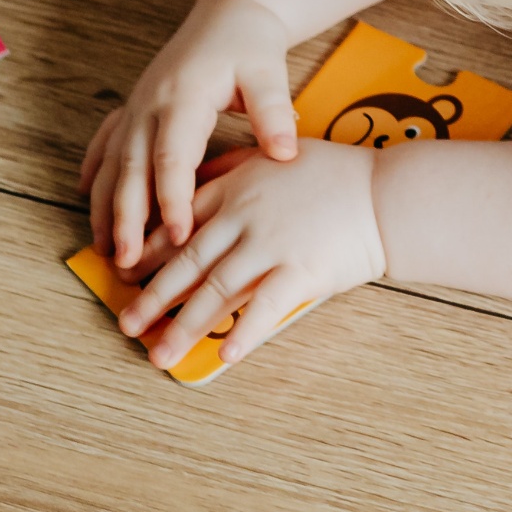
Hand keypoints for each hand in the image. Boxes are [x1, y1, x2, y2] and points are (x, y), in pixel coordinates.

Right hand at [82, 0, 297, 268]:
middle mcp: (152, 103)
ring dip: (104, 206)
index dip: (173, 199)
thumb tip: (285, 154)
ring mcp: (137, 105)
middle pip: (131, 167)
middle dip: (126, 217)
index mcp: (185, 96)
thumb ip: (272, 112)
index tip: (179, 235)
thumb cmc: (251, 43)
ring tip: (102, 248)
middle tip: (127, 261)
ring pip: (112, 161)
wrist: (229, 10)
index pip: (173, 157)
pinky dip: (95, 171)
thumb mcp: (268, 71)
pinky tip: (86, 198)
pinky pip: (106, 143)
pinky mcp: (134, 106)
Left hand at [119, 142, 386, 371]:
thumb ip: (238, 167)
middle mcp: (245, 217)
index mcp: (236, 187)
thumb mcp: (279, 155)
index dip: (148, 253)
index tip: (124, 274)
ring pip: (216, 290)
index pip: (180, 223)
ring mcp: (272, 245)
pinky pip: (264, 308)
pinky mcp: (301, 271)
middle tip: (128, 324)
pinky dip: (243, 333)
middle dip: (153, 298)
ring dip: (185, 326)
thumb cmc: (339, 175)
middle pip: (187, 263)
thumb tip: (204, 177)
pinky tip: (225, 356)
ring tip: (160, 354)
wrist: (386, 193)